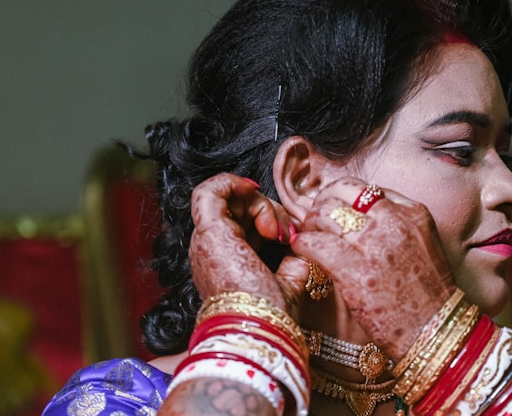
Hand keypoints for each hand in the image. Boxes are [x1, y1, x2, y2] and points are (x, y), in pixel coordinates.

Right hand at [188, 173, 308, 315]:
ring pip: (227, 197)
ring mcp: (207, 240)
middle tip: (286, 232)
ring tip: (274, 227)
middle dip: (268, 209)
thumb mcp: (291, 279)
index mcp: (227, 259)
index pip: (245, 222)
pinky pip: (209, 190)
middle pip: (237, 207)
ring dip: (257, 201)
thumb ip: (295, 258)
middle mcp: (212, 248)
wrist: (259, 328)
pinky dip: (234, 183)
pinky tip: (254, 195)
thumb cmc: (272, 314)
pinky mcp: (209, 231)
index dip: (269, 217)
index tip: (288, 235)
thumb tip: (304, 239)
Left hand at [291, 177, 454, 359]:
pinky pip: (314, 243)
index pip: (365, 188)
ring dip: (311, 222)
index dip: (343, 196)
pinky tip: (302, 250)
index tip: (334, 206)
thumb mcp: (422, 244)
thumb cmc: (428, 294)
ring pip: (324, 213)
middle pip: (341, 193)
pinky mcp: (353, 270)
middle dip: (323, 203)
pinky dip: (303, 244)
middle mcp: (393, 222)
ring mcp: (372, 244)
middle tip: (316, 219)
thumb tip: (358, 215)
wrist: (434, 331)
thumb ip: (396, 224)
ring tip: (309, 234)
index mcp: (412, 213)